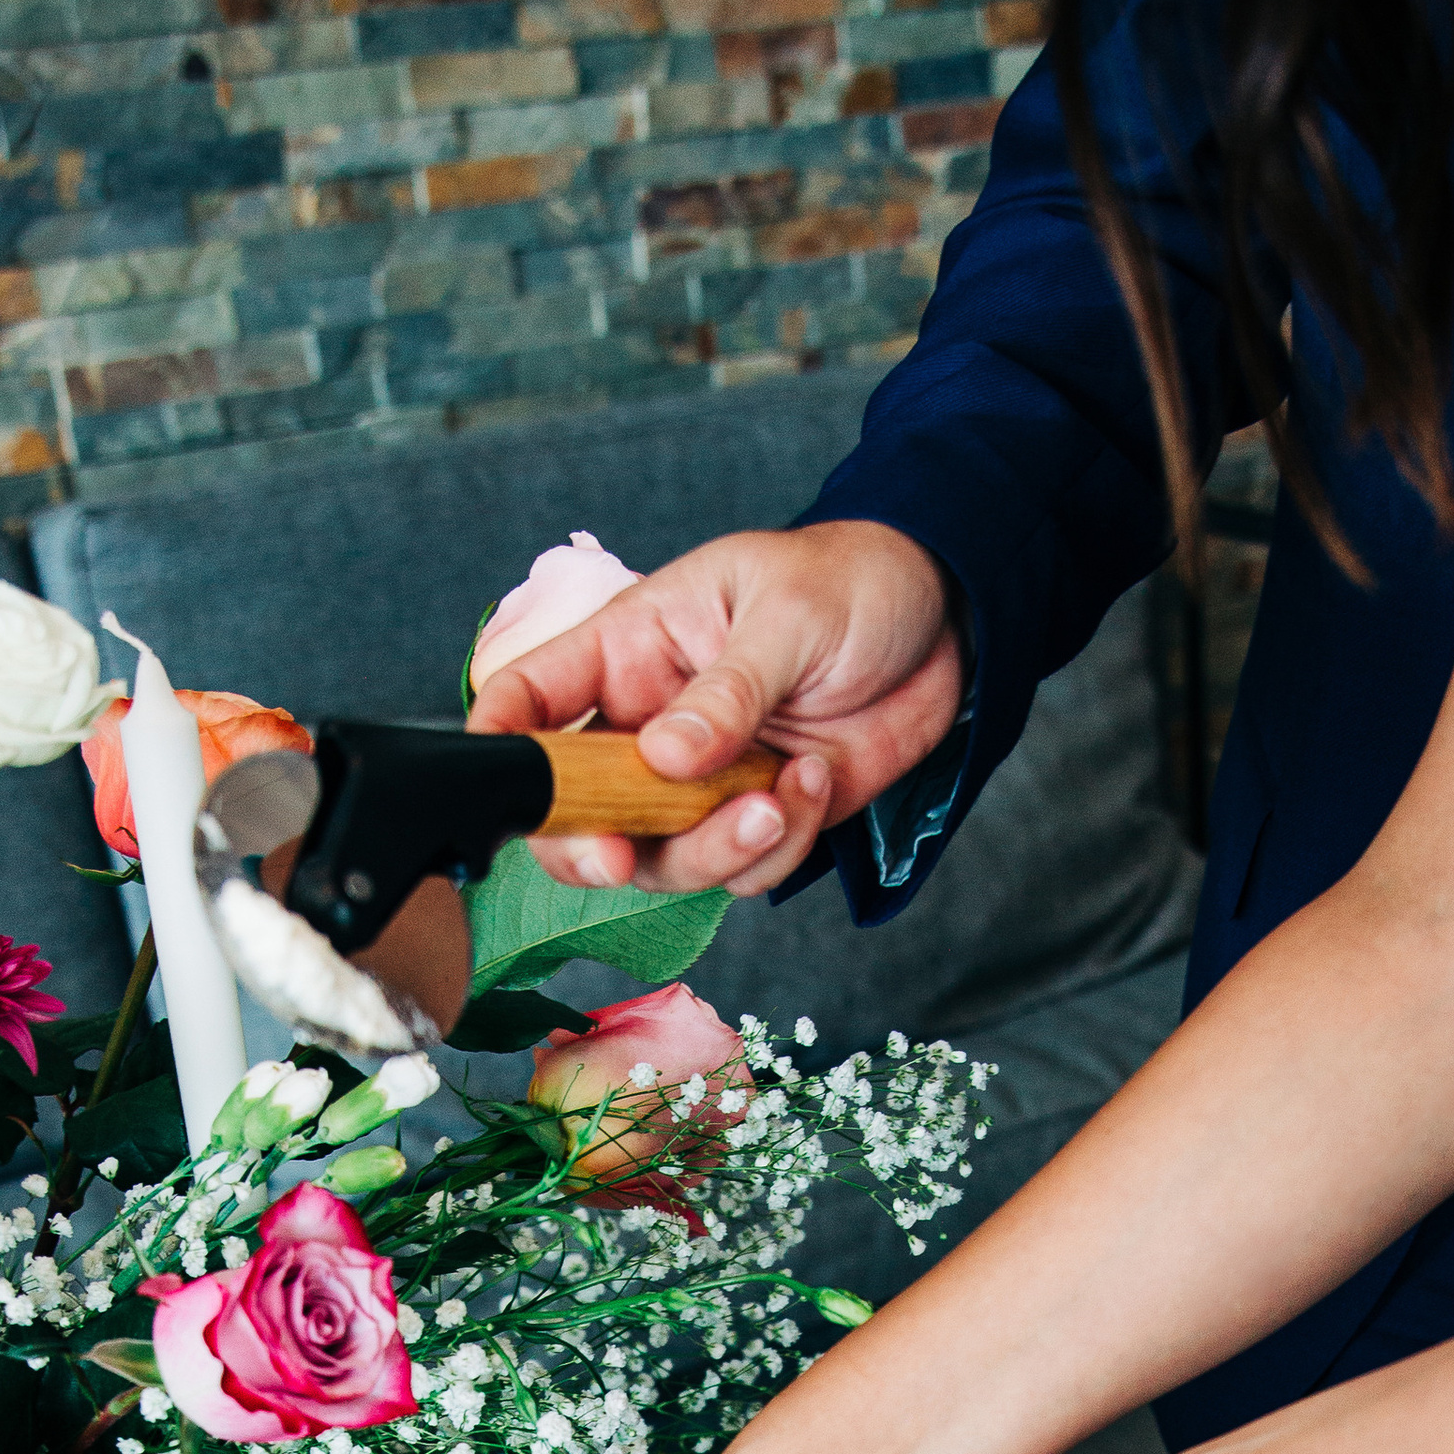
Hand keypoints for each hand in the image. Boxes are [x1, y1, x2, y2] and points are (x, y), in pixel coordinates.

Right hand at [467, 520, 963, 900]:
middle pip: (577, 815)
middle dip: (594, 850)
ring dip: (714, 852)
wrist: (951, 624)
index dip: (502, 750)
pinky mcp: (757, 819)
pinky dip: (778, 847)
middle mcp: (649, 725)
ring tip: (777, 800)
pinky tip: (813, 783)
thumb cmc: (852, 583)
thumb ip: (726, 691)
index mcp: (628, 652)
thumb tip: (662, 759)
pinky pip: (740, 870)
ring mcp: (701, 782)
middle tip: (624, 858)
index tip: (514, 793)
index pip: (529, 701)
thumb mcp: (787, 616)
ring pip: (662, 861)